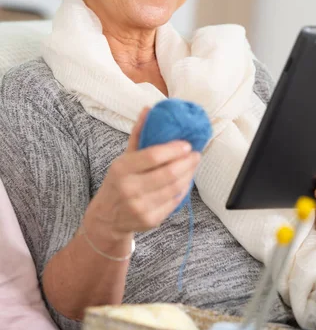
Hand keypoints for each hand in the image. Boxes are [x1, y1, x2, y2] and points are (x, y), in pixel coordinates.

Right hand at [89, 107, 200, 237]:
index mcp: (122, 169)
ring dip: (189, 175)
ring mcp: (140, 207)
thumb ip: (138, 134)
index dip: (174, 149)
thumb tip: (148, 109)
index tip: (187, 144)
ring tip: (193, 165)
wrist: (106, 218)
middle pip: (168, 173)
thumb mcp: (123, 158)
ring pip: (175, 188)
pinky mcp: (151, 220)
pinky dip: (183, 190)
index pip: (153, 156)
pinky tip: (185, 181)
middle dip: (187, 162)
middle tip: (196, 154)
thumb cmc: (118, 182)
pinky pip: (174, 202)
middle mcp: (130, 188)